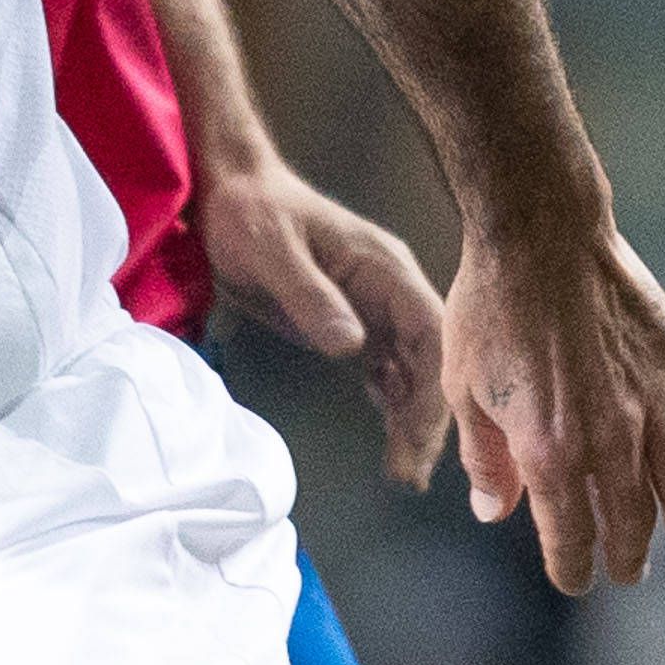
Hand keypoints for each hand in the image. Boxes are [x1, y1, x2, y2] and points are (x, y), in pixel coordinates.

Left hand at [195, 148, 447, 485]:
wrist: (232, 193)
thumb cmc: (250, 215)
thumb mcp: (272, 251)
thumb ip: (311, 296)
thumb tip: (352, 346)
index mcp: (384, 269)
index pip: (428, 332)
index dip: (432, 384)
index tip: (420, 432)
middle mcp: (391, 290)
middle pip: (428, 359)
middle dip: (427, 416)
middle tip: (411, 472)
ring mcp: (376, 308)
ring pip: (413, 370)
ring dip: (413, 419)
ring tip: (406, 471)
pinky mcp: (356, 322)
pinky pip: (388, 369)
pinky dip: (394, 405)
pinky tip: (392, 439)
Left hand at [440, 214, 664, 593]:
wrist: (537, 236)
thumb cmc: (490, 310)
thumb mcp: (463, 390)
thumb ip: (484, 459)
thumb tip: (494, 511)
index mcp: (551, 454)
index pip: (569, 538)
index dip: (570, 567)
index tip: (573, 577)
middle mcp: (611, 441)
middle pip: (631, 523)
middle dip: (628, 557)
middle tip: (629, 572)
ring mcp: (655, 403)